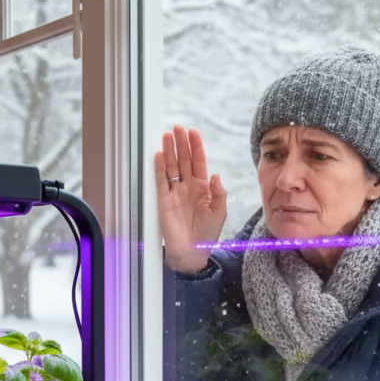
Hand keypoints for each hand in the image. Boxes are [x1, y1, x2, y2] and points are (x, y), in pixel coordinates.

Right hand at [154, 126, 227, 272]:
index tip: (193, 132)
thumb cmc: (207, 234)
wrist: (192, 252)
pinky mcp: (163, 201)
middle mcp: (188, 187)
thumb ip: (219, 193)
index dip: (196, 147)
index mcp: (203, 187)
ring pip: (171, 167)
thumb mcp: (220, 212)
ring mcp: (175, 193)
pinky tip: (159, 155)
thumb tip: (216, 175)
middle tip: (177, 128)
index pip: (199, 162)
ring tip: (167, 136)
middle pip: (184, 160)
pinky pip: (160, 181)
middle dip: (181, 143)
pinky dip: (159, 168)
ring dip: (169, 151)